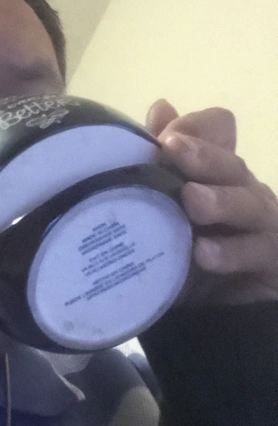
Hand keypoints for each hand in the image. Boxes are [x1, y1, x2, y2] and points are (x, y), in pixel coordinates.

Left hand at [146, 99, 277, 305]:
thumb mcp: (162, 214)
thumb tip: (161, 107)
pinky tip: (204, 254)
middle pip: (229, 164)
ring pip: (247, 203)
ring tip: (191, 200)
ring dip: (219, 200)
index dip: (196, 127)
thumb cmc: (184, 259)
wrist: (211, 318)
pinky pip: (257, 251)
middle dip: (202, 156)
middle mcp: (242, 190)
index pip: (217, 131)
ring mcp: (263, 223)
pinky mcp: (274, 258)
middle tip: (172, 150)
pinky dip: (231, 252)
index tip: (165, 134)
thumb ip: (159, 166)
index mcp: (214, 172)